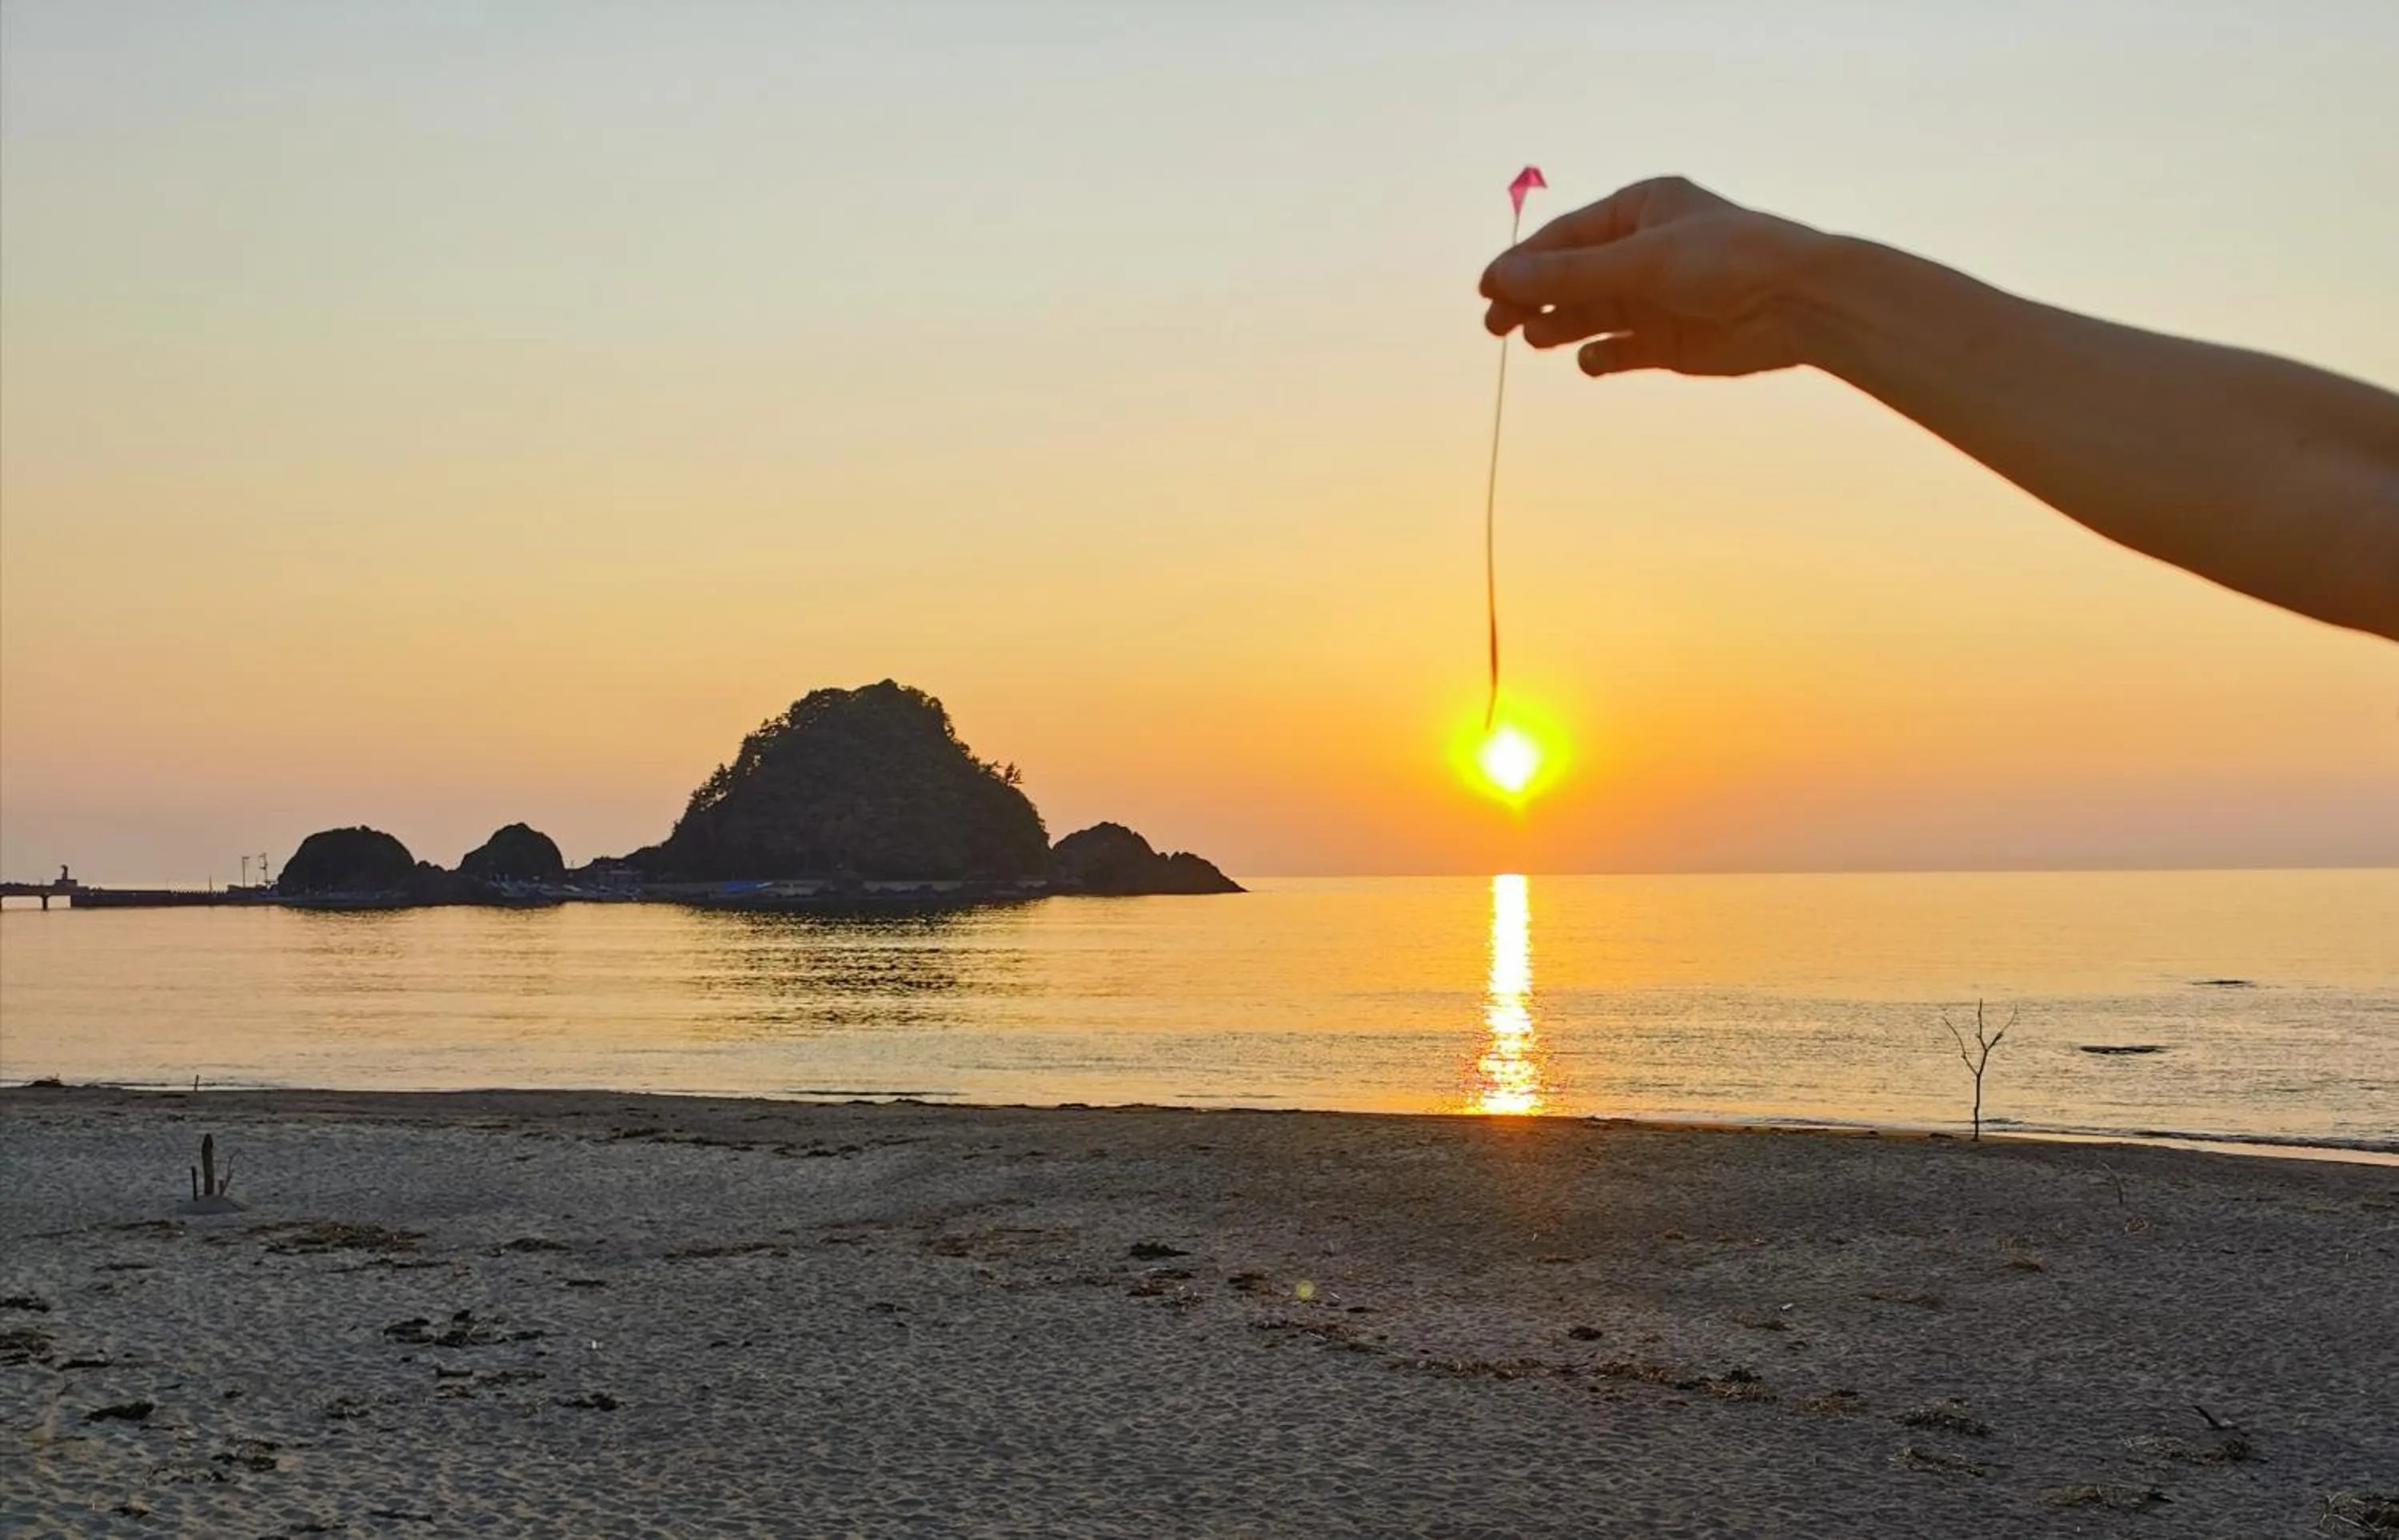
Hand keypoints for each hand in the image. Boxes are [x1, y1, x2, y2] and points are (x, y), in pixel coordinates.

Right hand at [1480, 177, 1832, 377]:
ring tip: (1537, 338)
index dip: (1522, 263)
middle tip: (1495, 325)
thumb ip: (1568, 274)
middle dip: (1532, 299)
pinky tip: (1590, 361)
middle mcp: (1644, 252)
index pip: (1565, 237)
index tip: (1486, 289)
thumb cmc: (1726, 260)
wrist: (1799, 303)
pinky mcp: (1670, 342)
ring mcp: (1655, 298)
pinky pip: (1621, 351)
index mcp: (1638, 210)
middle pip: (1570, 277)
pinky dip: (1601, 357)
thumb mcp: (1639, 261)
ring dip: (1560, 326)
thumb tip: (1500, 276)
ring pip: (1590, 314)